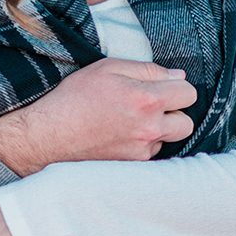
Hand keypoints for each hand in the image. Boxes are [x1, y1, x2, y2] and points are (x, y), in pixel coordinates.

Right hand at [0, 58, 196, 175]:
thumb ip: (147, 69)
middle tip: (150, 106)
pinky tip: (120, 137)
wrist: (47, 136)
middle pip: (187, 122)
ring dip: (158, 131)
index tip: (162, 87)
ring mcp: (142, 152)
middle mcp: (149, 128)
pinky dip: (142, 145)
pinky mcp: (132, 167)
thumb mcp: (107, 68)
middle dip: (174, 113)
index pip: (188, 93)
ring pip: (168, 140)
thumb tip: (177, 77)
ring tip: (129, 122)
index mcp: (146, 99)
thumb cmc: (73, 98)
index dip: (176, 87)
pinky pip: (150, 154)